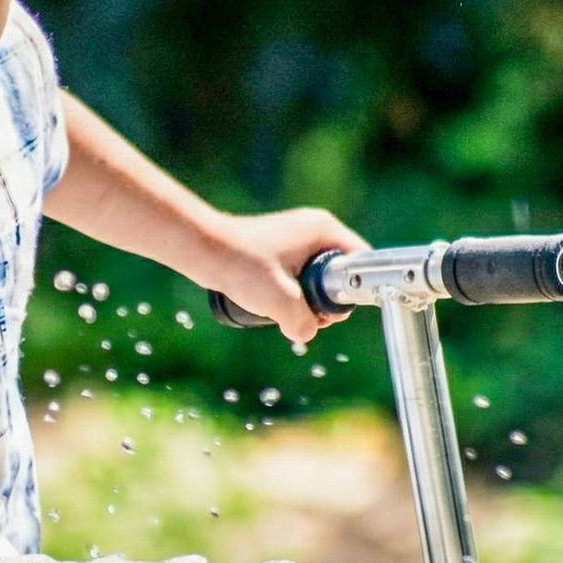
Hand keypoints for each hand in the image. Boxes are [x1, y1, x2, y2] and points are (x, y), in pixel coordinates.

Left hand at [200, 207, 369, 344]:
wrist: (202, 249)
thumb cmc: (241, 265)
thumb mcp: (279, 300)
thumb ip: (303, 322)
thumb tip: (306, 333)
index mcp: (324, 231)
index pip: (360, 261)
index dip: (353, 291)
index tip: (331, 312)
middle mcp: (314, 229)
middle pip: (340, 273)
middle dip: (326, 301)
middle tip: (305, 316)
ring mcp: (297, 237)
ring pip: (318, 278)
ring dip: (307, 300)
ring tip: (285, 311)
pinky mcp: (281, 248)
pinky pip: (300, 276)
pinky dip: (293, 292)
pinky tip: (276, 304)